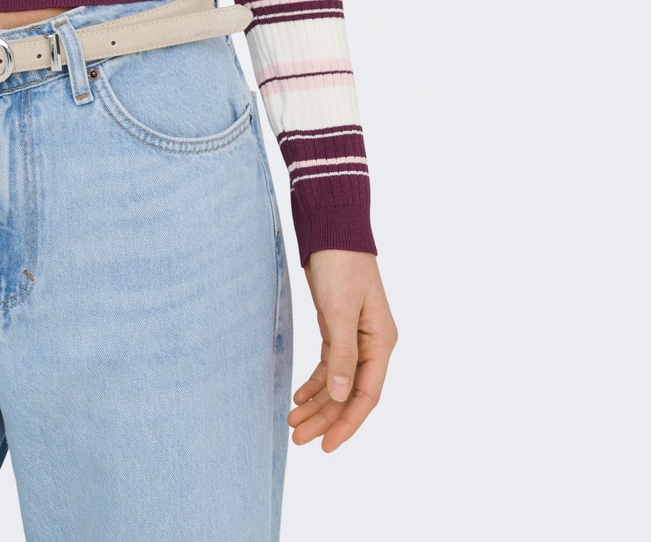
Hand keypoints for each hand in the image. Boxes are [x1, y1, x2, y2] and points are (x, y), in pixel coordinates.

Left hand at [288, 249, 396, 451]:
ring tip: (293, 423)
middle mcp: (371, 344)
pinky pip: (328, 364)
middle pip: (349, 393)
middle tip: (299, 439)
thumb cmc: (341, 265)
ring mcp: (355, 337)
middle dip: (326, 418)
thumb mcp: (340, 311)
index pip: (366, 395)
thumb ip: (342, 355)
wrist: (331, 228)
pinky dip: (314, 382)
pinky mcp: (337, 327)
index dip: (347, 422)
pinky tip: (299, 397)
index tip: (327, 445)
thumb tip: (340, 395)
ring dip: (317, 403)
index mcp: (380, 342)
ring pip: (337, 382)